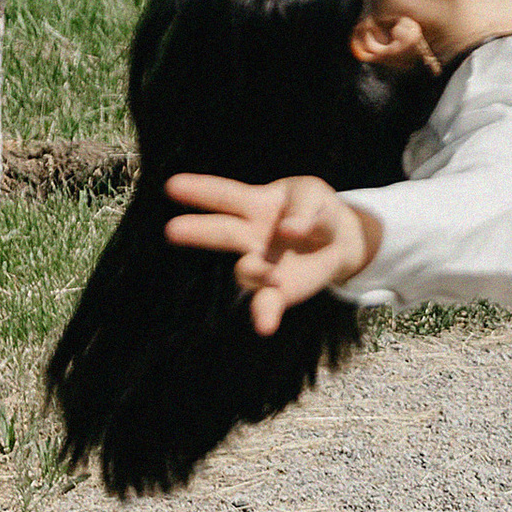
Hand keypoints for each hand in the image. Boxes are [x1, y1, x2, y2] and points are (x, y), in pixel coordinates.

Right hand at [166, 172, 377, 334]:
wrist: (340, 241)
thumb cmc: (318, 210)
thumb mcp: (315, 197)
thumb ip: (305, 211)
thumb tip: (288, 230)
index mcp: (257, 203)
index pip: (226, 195)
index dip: (200, 189)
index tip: (172, 185)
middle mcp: (250, 235)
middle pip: (222, 231)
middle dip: (198, 230)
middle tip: (171, 229)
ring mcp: (261, 264)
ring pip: (246, 271)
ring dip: (255, 272)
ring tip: (275, 277)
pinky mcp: (276, 290)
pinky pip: (266, 303)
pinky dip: (264, 314)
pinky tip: (265, 326)